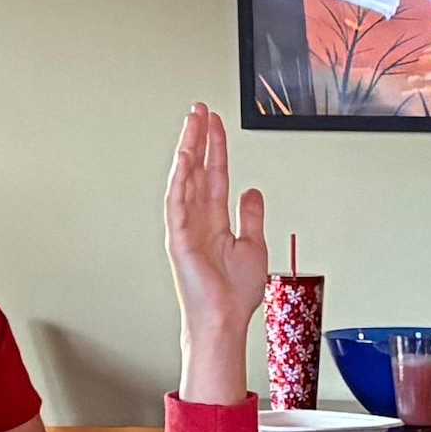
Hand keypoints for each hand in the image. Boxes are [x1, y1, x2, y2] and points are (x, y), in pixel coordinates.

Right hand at [163, 104, 272, 392]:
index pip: (215, 174)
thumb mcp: (253, 245)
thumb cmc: (233, 294)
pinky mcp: (178, 238)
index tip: (216, 123)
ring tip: (192, 122)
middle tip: (200, 110)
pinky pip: (177, 201)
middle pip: (198, 169)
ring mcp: (185, 227)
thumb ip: (251, 216)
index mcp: (215, 221)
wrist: (224, 320)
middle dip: (199, 138)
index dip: (216, 147)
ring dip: (189, 149)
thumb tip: (252, 192)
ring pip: (185, 178)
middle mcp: (198, 220)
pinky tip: (185, 158)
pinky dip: (180, 178)